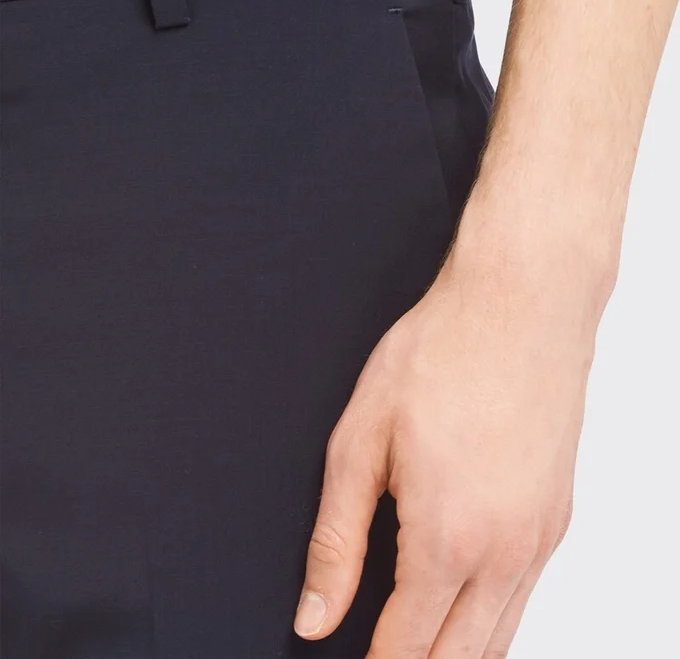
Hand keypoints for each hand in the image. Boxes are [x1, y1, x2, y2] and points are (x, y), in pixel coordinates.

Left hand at [293, 229, 608, 657]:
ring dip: (457, 653)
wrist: (521, 305)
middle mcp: (505, 551)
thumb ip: (336, 540)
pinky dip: (492, 620)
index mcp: (447, 537)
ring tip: (416, 642)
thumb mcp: (361, 441)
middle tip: (381, 655)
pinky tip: (465, 602)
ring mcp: (541, 537)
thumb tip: (316, 615)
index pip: (405, 649)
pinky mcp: (557, 516)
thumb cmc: (443, 354)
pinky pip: (525, 596)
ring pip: (500, 638)